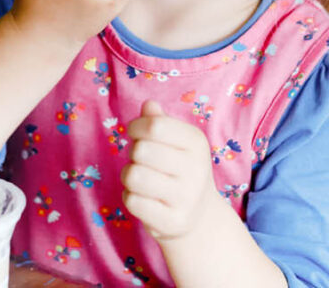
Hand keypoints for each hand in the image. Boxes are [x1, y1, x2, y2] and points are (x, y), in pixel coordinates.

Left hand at [122, 100, 220, 241]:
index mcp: (197, 142)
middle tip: (143, 162)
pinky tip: (145, 200)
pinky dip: (131, 198)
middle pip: (141, 150)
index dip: (136, 127)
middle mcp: (197, 169)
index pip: (155, 126)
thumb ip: (159, 121)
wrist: (200, 216)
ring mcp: (187, 198)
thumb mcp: (175, 141)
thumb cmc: (179, 169)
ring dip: (129, 176)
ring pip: (133, 176)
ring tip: (141, 180)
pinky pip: (133, 201)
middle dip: (133, 154)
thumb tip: (149, 105)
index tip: (136, 134)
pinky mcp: (173, 222)